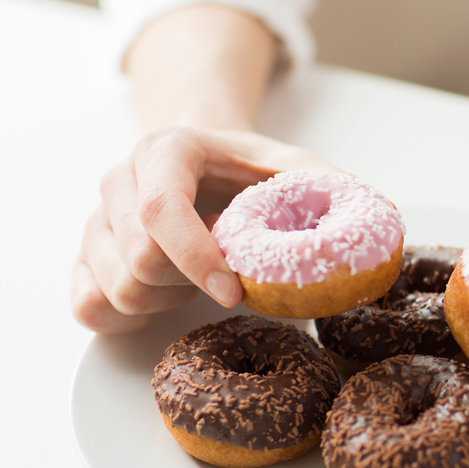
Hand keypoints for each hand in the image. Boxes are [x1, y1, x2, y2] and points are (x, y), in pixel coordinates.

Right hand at [72, 126, 337, 332]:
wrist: (207, 165)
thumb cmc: (252, 174)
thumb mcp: (297, 169)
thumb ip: (332, 189)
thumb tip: (382, 219)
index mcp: (166, 150)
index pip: (161, 208)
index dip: (197, 258)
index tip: (236, 292)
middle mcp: (119, 181)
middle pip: (138, 259)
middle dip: (191, 283)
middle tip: (229, 276)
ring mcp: (96, 223)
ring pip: (116, 289)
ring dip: (168, 300)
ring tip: (200, 279)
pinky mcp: (86, 260)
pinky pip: (88, 307)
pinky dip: (131, 317)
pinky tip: (169, 298)